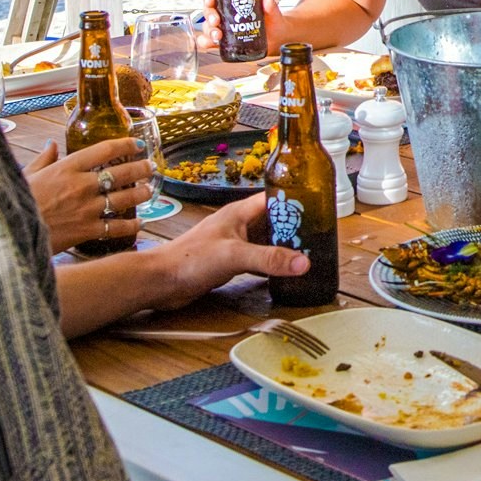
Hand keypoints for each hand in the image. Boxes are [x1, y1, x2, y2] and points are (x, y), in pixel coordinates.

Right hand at [25, 139, 153, 252]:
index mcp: (67, 167)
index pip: (105, 150)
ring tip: (149, 190)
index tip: (138, 143)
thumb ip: (43, 159)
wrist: (8, 231)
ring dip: (141, 194)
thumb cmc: (15, 201)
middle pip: (121, 173)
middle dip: (141, 168)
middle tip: (151, 167)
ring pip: (124, 198)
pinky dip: (131, 225)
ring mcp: (86, 208)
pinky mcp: (86, 230)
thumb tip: (52, 145)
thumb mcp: (27, 174)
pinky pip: (116, 227)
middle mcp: (81, 185)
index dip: (126, 144)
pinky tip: (139, 223)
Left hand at [149, 194, 312, 310]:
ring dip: (285, 246)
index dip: (295, 201)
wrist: (161, 282)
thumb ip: (268, 258)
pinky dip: (273, 263)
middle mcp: (239, 225)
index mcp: (239, 212)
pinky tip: (285, 271)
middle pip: (275, 220)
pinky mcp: (231, 262)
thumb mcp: (234, 255)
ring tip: (309, 252)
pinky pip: (259, 258)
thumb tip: (302, 262)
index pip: (275, 198)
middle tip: (319, 235)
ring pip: (268, 240)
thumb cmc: (187, 260)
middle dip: (296, 226)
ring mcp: (235, 243)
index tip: (319, 208)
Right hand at [193, 0, 287, 56]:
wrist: (277, 38)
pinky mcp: (224, 40)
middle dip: (209, 15)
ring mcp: (223, 26)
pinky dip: (206, 42)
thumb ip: (272, 7)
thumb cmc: (273, 21)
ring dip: (209, 30)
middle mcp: (225, 11)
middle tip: (216, 21)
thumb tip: (268, 1)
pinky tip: (212, 43)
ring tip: (218, 36)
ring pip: (207, 26)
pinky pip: (209, 40)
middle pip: (209, 9)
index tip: (210, 0)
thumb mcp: (274, 13)